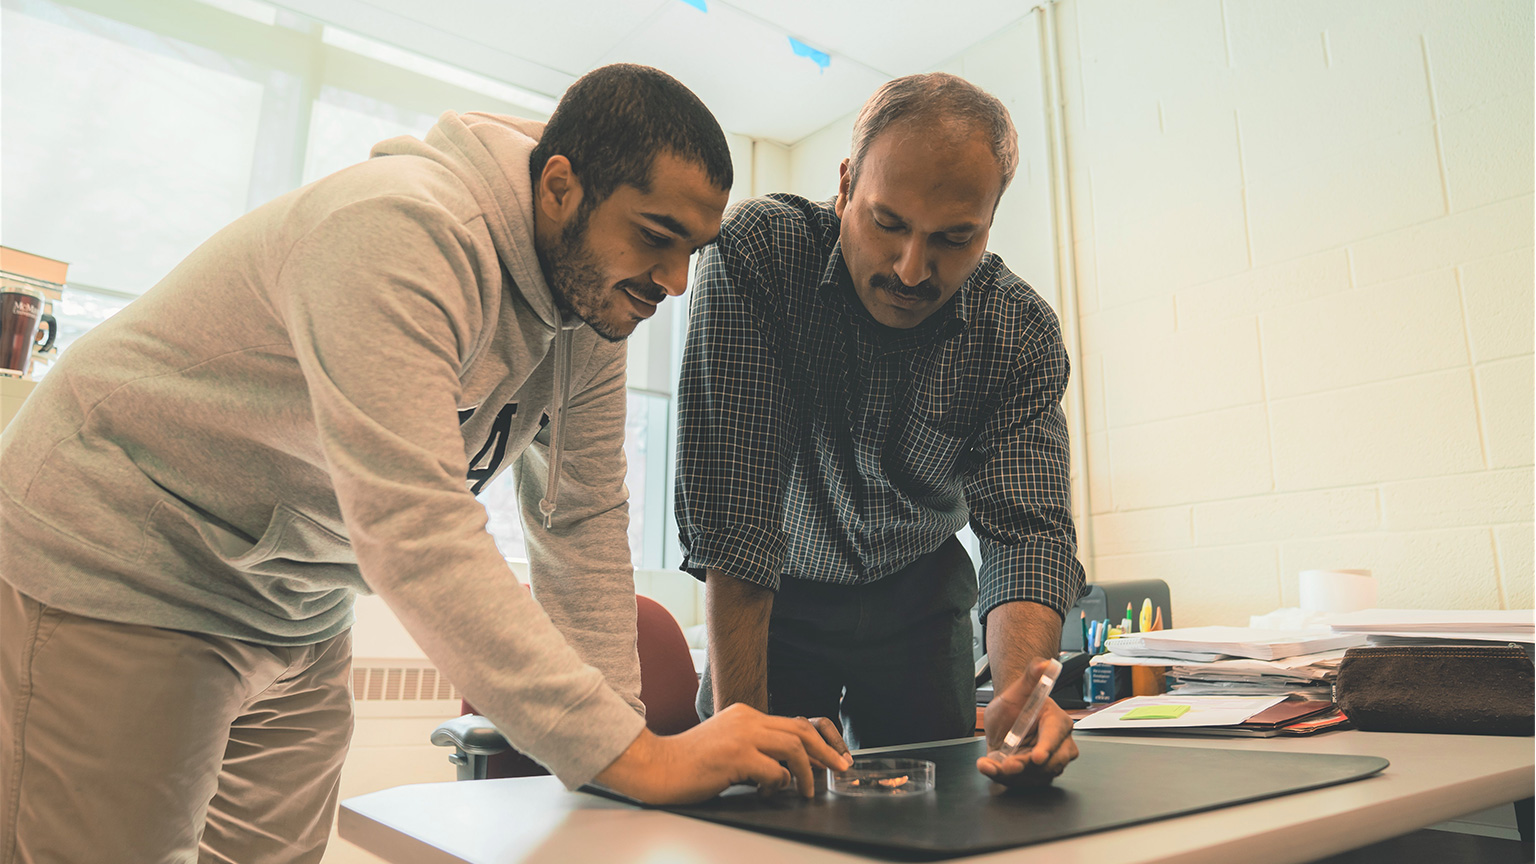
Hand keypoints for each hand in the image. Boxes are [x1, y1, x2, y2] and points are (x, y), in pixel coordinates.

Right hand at [594, 703, 853, 803]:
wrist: (656, 766)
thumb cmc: (689, 763)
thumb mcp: (727, 744)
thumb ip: (755, 748)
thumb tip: (788, 769)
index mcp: (745, 715)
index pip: (794, 722)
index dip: (819, 741)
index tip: (833, 757)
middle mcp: (746, 719)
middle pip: (801, 730)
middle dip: (827, 752)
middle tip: (841, 769)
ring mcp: (741, 736)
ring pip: (794, 747)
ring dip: (808, 772)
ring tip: (808, 791)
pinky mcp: (735, 756)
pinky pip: (774, 771)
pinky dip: (779, 784)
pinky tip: (768, 793)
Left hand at [975, 658, 1078, 786]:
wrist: (1008, 717)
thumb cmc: (1018, 703)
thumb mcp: (1018, 689)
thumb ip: (1031, 676)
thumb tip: (1044, 663)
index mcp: (1058, 723)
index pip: (1056, 736)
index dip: (1048, 748)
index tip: (1038, 756)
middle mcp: (1057, 746)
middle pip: (1048, 763)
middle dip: (1027, 766)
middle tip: (1008, 764)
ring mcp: (1046, 763)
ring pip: (1033, 776)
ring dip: (1013, 774)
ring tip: (993, 765)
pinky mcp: (1032, 775)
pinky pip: (1018, 781)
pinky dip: (1000, 776)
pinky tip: (987, 766)